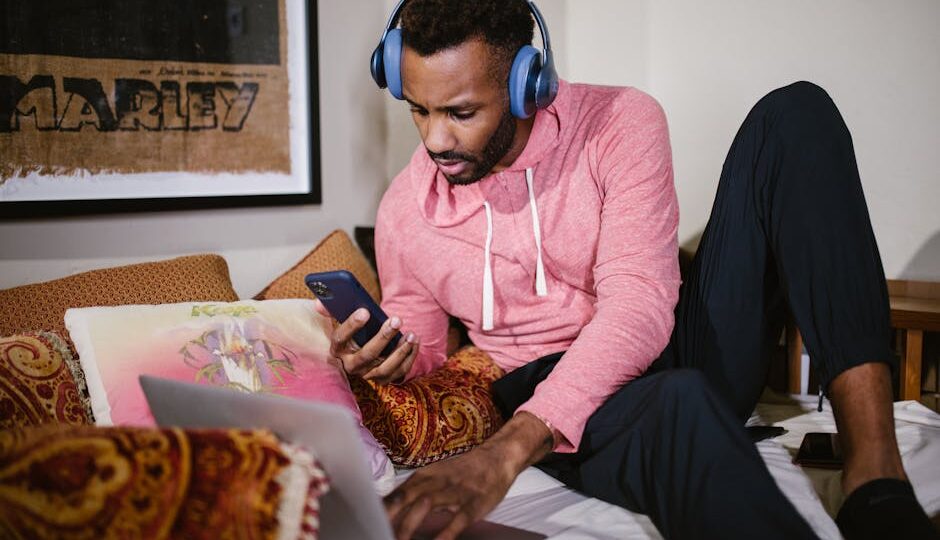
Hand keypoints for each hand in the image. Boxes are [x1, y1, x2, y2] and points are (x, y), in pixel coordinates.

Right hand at [314, 300, 419, 383]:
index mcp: (337, 349)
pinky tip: (415, 341)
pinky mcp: (383, 379)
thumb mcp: (342, 320)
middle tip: (397, 320)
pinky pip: (399, 372)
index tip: (365, 311)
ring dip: (400, 351)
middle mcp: (350, 366)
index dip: (351, 325)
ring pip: (385, 368)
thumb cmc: (355, 331)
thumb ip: (331, 309)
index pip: (340, 339)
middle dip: (383, 337)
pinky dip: (409, 357)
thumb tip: (319, 302)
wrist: (365, 349)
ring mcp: (367, 374)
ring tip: (411, 334)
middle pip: (367, 354)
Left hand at [383, 412, 554, 539]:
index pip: (396, 493)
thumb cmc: (464, 471)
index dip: (381, 510)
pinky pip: (457, 520)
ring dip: (410, 525)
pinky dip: (445, 533)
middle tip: (377, 534)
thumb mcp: (436, 475)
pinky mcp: (474, 503)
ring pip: (426, 506)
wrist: (498, 457)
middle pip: (406, 499)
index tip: (367, 524)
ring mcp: (455, 492)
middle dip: (390, 518)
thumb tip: (389, 508)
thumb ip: (415, 491)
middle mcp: (436, 481)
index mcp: (424, 476)